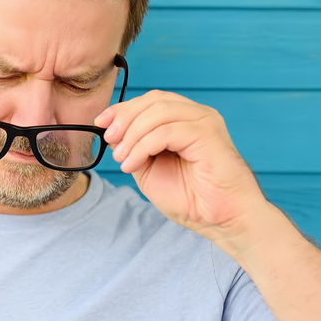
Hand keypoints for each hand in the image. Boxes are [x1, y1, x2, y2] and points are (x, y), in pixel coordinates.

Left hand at [95, 90, 271, 247]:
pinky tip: (133, 165)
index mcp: (185, 120)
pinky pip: (167, 131)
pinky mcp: (208, 136)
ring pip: (158, 112)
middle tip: (109, 139)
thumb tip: (111, 130)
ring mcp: (204, 123)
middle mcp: (197, 116)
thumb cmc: (191, 198)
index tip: (100, 122)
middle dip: (124, 117)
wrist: (220, 220)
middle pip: (153, 100)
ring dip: (132, 134)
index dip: (122, 108)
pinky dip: (143, 146)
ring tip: (122, 159)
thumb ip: (133, 148)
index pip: (150, 101)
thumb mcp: (149, 170)